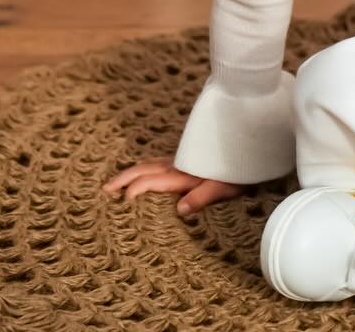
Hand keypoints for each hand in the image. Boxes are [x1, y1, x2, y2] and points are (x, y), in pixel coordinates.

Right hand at [103, 155, 244, 213]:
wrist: (249, 143)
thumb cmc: (238, 170)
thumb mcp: (224, 187)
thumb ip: (202, 197)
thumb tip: (179, 210)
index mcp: (183, 174)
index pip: (151, 181)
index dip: (135, 189)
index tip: (123, 201)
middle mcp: (178, 165)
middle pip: (144, 169)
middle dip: (124, 178)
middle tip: (105, 188)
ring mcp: (181, 160)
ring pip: (149, 164)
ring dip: (131, 172)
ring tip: (116, 183)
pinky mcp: (186, 159)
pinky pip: (158, 163)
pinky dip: (144, 169)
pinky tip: (144, 174)